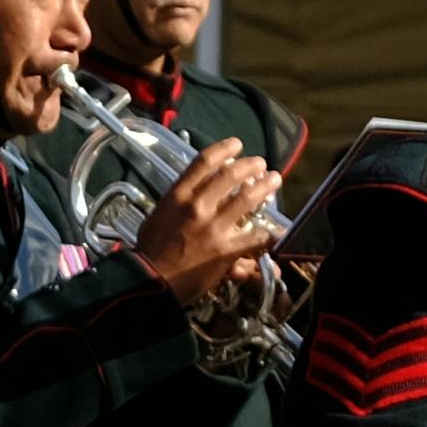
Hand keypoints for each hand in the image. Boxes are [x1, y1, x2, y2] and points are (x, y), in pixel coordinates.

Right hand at [127, 142, 283, 308]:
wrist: (151, 281)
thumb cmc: (150, 251)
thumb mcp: (159, 216)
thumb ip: (179, 202)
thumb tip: (195, 192)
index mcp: (178, 195)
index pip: (204, 162)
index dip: (224, 149)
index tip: (236, 145)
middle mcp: (197, 205)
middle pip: (230, 174)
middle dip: (250, 165)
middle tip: (260, 163)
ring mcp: (214, 226)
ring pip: (248, 198)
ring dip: (265, 186)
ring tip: (274, 180)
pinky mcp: (227, 248)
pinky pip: (255, 236)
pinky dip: (268, 233)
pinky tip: (276, 231)